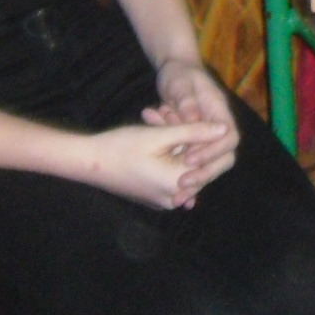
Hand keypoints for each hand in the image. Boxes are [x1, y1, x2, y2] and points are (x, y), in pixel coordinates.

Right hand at [81, 116, 231, 209]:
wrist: (89, 163)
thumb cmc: (122, 147)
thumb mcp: (160, 136)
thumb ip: (195, 133)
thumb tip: (225, 130)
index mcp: (178, 185)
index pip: (207, 160)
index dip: (201, 134)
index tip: (184, 116)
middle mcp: (174, 198)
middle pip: (195, 163)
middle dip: (186, 138)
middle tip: (165, 114)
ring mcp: (163, 200)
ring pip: (182, 165)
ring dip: (176, 143)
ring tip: (156, 119)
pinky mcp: (154, 195)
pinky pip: (170, 173)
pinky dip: (167, 154)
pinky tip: (153, 134)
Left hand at [145, 56, 238, 190]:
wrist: (175, 71)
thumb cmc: (179, 74)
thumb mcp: (180, 84)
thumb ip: (186, 102)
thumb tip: (192, 120)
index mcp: (219, 111)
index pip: (229, 137)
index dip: (213, 151)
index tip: (189, 159)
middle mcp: (217, 126)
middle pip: (224, 156)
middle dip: (205, 172)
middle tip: (182, 182)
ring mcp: (207, 136)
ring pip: (209, 162)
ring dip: (192, 174)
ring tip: (173, 188)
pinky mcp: (195, 143)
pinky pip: (191, 159)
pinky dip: (178, 167)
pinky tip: (164, 179)